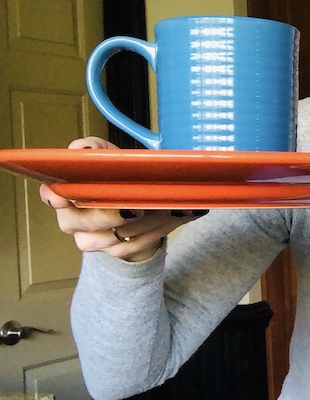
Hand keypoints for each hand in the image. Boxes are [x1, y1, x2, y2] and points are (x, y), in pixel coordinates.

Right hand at [40, 137, 207, 261]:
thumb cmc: (118, 176)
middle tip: (135, 204)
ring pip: (109, 237)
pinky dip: (152, 232)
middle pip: (83, 221)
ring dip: (138, 222)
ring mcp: (91, 240)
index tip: (67, 196)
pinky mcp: (114, 251)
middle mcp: (72, 220)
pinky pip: (130, 246)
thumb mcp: (108, 156)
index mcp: (65, 194)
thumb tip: (81, 149)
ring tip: (158, 208)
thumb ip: (94, 149)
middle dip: (110, 212)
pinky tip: (167, 218)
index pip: (52, 195)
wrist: (140, 207)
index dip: (56, 197)